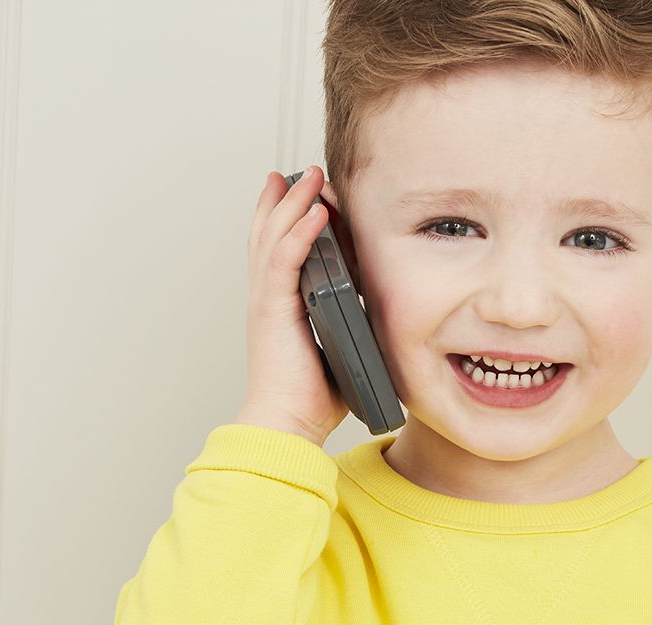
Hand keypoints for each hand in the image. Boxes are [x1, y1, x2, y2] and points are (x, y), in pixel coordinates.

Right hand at [234, 167, 350, 447]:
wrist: (285, 425)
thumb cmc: (309, 401)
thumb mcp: (338, 353)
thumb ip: (353, 330)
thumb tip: (385, 321)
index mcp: (280, 310)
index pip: (279, 254)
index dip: (289, 222)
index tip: (306, 197)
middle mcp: (268, 300)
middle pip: (269, 235)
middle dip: (284, 200)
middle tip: (301, 172)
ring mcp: (267, 302)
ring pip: (274, 238)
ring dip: (292, 203)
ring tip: (310, 176)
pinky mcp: (272, 310)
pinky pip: (285, 259)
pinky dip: (299, 231)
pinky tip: (316, 209)